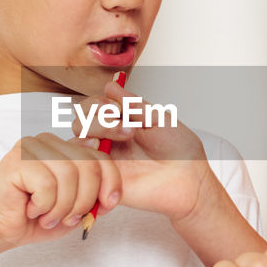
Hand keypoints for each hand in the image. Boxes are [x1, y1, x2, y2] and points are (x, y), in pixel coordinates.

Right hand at [0, 132, 120, 261]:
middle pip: (89, 166)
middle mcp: (50, 142)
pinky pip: (47, 184)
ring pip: (69, 175)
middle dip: (84, 200)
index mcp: (66, 149)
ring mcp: (32, 147)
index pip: (101, 157)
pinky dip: (44, 205)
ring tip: (48, 217)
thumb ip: (93, 195)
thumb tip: (111, 190)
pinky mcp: (17, 160)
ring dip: (62, 206)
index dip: (111, 183)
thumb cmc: (34, 218)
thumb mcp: (74, 208)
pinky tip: (31, 209)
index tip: (107, 205)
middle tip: (68, 218)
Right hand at [76, 78, 211, 220]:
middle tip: (123, 125)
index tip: (119, 108)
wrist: (189, 178)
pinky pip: (83, 170)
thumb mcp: (157, 118)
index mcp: (120, 123)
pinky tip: (105, 156)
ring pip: (77, 143)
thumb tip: (110, 85)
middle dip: (98, 119)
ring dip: (92, 134)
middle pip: (80, 122)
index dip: (98, 104)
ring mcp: (105, 160)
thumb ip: (132, 103)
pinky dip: (87, 158)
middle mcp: (109, 140)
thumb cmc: (179, 149)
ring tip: (118, 139)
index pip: (92, 107)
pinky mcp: (104, 180)